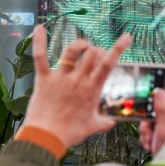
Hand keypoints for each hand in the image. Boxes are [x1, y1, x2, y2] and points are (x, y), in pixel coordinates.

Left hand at [22, 26, 131, 147]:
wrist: (46, 137)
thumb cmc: (70, 133)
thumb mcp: (92, 127)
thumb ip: (105, 122)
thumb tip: (113, 122)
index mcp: (91, 89)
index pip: (108, 64)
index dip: (118, 48)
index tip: (126, 37)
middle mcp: (77, 80)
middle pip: (91, 54)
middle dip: (96, 50)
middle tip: (95, 55)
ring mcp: (59, 78)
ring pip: (71, 52)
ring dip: (78, 44)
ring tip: (82, 46)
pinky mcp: (43, 80)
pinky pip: (40, 58)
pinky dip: (39, 42)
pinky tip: (39, 28)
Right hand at [139, 90, 164, 155]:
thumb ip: (162, 109)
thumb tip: (159, 92)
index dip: (158, 102)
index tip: (150, 108)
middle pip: (159, 111)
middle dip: (149, 122)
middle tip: (149, 132)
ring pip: (153, 122)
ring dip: (147, 132)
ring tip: (150, 142)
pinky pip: (153, 132)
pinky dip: (148, 138)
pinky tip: (150, 146)